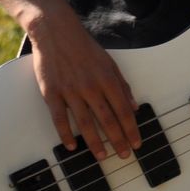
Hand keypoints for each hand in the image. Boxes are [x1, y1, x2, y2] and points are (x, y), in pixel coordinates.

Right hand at [25, 6, 141, 159]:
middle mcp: (91, 87)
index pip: (124, 110)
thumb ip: (122, 85)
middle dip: (118, 140)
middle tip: (124, 155)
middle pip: (108, 119)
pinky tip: (72, 147)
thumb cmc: (85, 49)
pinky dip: (66, 134)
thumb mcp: (110, 64)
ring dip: (95, 142)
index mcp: (108, 80)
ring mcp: (70, 91)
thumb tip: (134, 106)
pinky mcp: (52, 93)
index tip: (137, 143)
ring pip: (85, 123)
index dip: (131, 129)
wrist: (57, 34)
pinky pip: (59, 118)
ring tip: (102, 156)